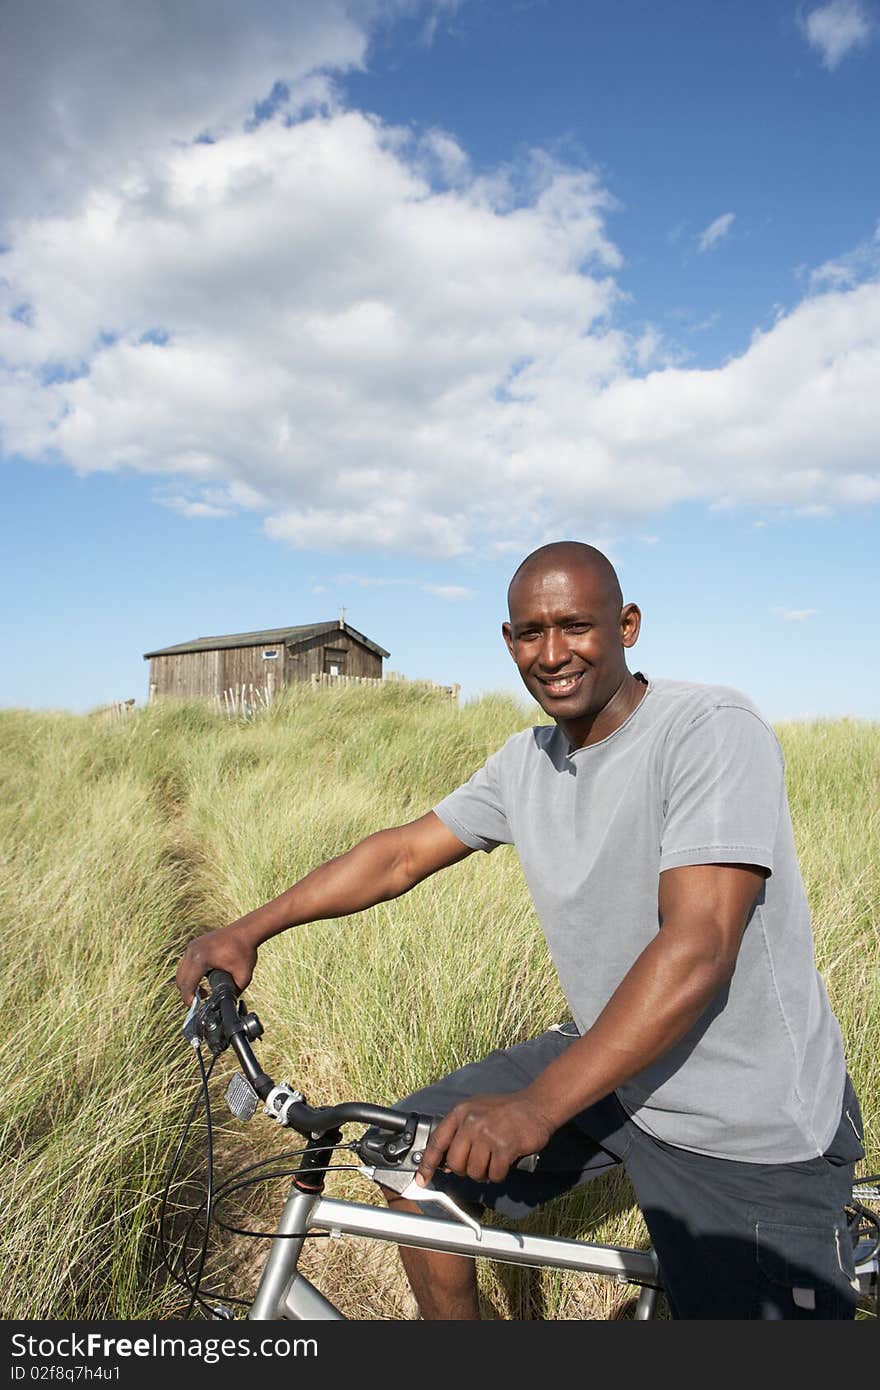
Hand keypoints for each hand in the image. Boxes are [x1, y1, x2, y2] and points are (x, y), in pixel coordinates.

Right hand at [175, 924, 257, 1004]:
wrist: (246, 931)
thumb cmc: (245, 951)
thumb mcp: (243, 977)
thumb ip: (233, 992)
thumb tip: (226, 1005)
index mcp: (201, 959)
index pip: (187, 985)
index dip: (188, 999)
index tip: (195, 1007)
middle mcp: (193, 951)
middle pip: (180, 979)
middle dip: (187, 993)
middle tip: (199, 1001)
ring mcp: (192, 946)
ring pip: (181, 971)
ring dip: (187, 983)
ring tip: (202, 992)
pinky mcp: (194, 944)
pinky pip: (186, 963)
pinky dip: (190, 973)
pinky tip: (201, 979)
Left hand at [416, 1090, 553, 1187]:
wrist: (537, 1105)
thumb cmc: (506, 1111)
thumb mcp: (476, 1112)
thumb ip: (459, 1132)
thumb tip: (445, 1163)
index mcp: (461, 1112)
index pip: (437, 1142)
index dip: (427, 1163)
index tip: (422, 1178)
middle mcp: (471, 1122)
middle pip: (455, 1162)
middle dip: (464, 1170)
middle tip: (476, 1165)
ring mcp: (488, 1134)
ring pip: (473, 1172)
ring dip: (483, 1173)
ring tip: (492, 1162)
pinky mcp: (505, 1147)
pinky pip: (494, 1174)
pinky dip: (498, 1175)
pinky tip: (504, 1163)